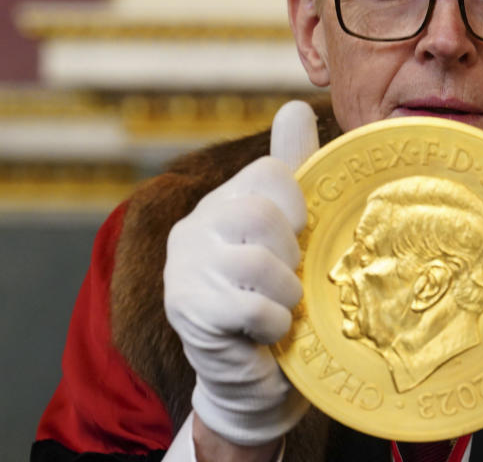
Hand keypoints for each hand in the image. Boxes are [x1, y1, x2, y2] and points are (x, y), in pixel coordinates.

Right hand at [164, 101, 318, 446]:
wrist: (255, 378)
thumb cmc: (279, 300)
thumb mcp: (292, 233)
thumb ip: (293, 170)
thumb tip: (294, 105)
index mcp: (223, 203)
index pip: (270, 174)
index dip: (299, 208)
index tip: (298, 237)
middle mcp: (195, 227)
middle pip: (263, 214)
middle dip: (292, 255)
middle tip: (289, 280)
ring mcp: (183, 269)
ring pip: (259, 263)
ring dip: (287, 296)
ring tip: (281, 309)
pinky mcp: (187, 310)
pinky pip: (252, 307)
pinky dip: (275, 326)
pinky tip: (266, 334)